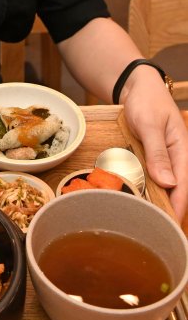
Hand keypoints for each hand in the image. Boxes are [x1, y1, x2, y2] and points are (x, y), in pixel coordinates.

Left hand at [122, 66, 187, 219]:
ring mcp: (168, 158)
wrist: (137, 87)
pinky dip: (151, 190)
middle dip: (169, 211)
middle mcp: (179, 158)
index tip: (170, 227)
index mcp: (184, 151)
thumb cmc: (146, 101)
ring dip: (160, 202)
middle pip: (177, 191)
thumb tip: (169, 183)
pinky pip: (157, 178)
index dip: (178, 208)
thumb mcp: (150, 125)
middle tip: (157, 232)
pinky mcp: (157, 158)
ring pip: (167, 186)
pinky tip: (142, 202)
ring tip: (149, 222)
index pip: (184, 187)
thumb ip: (158, 152)